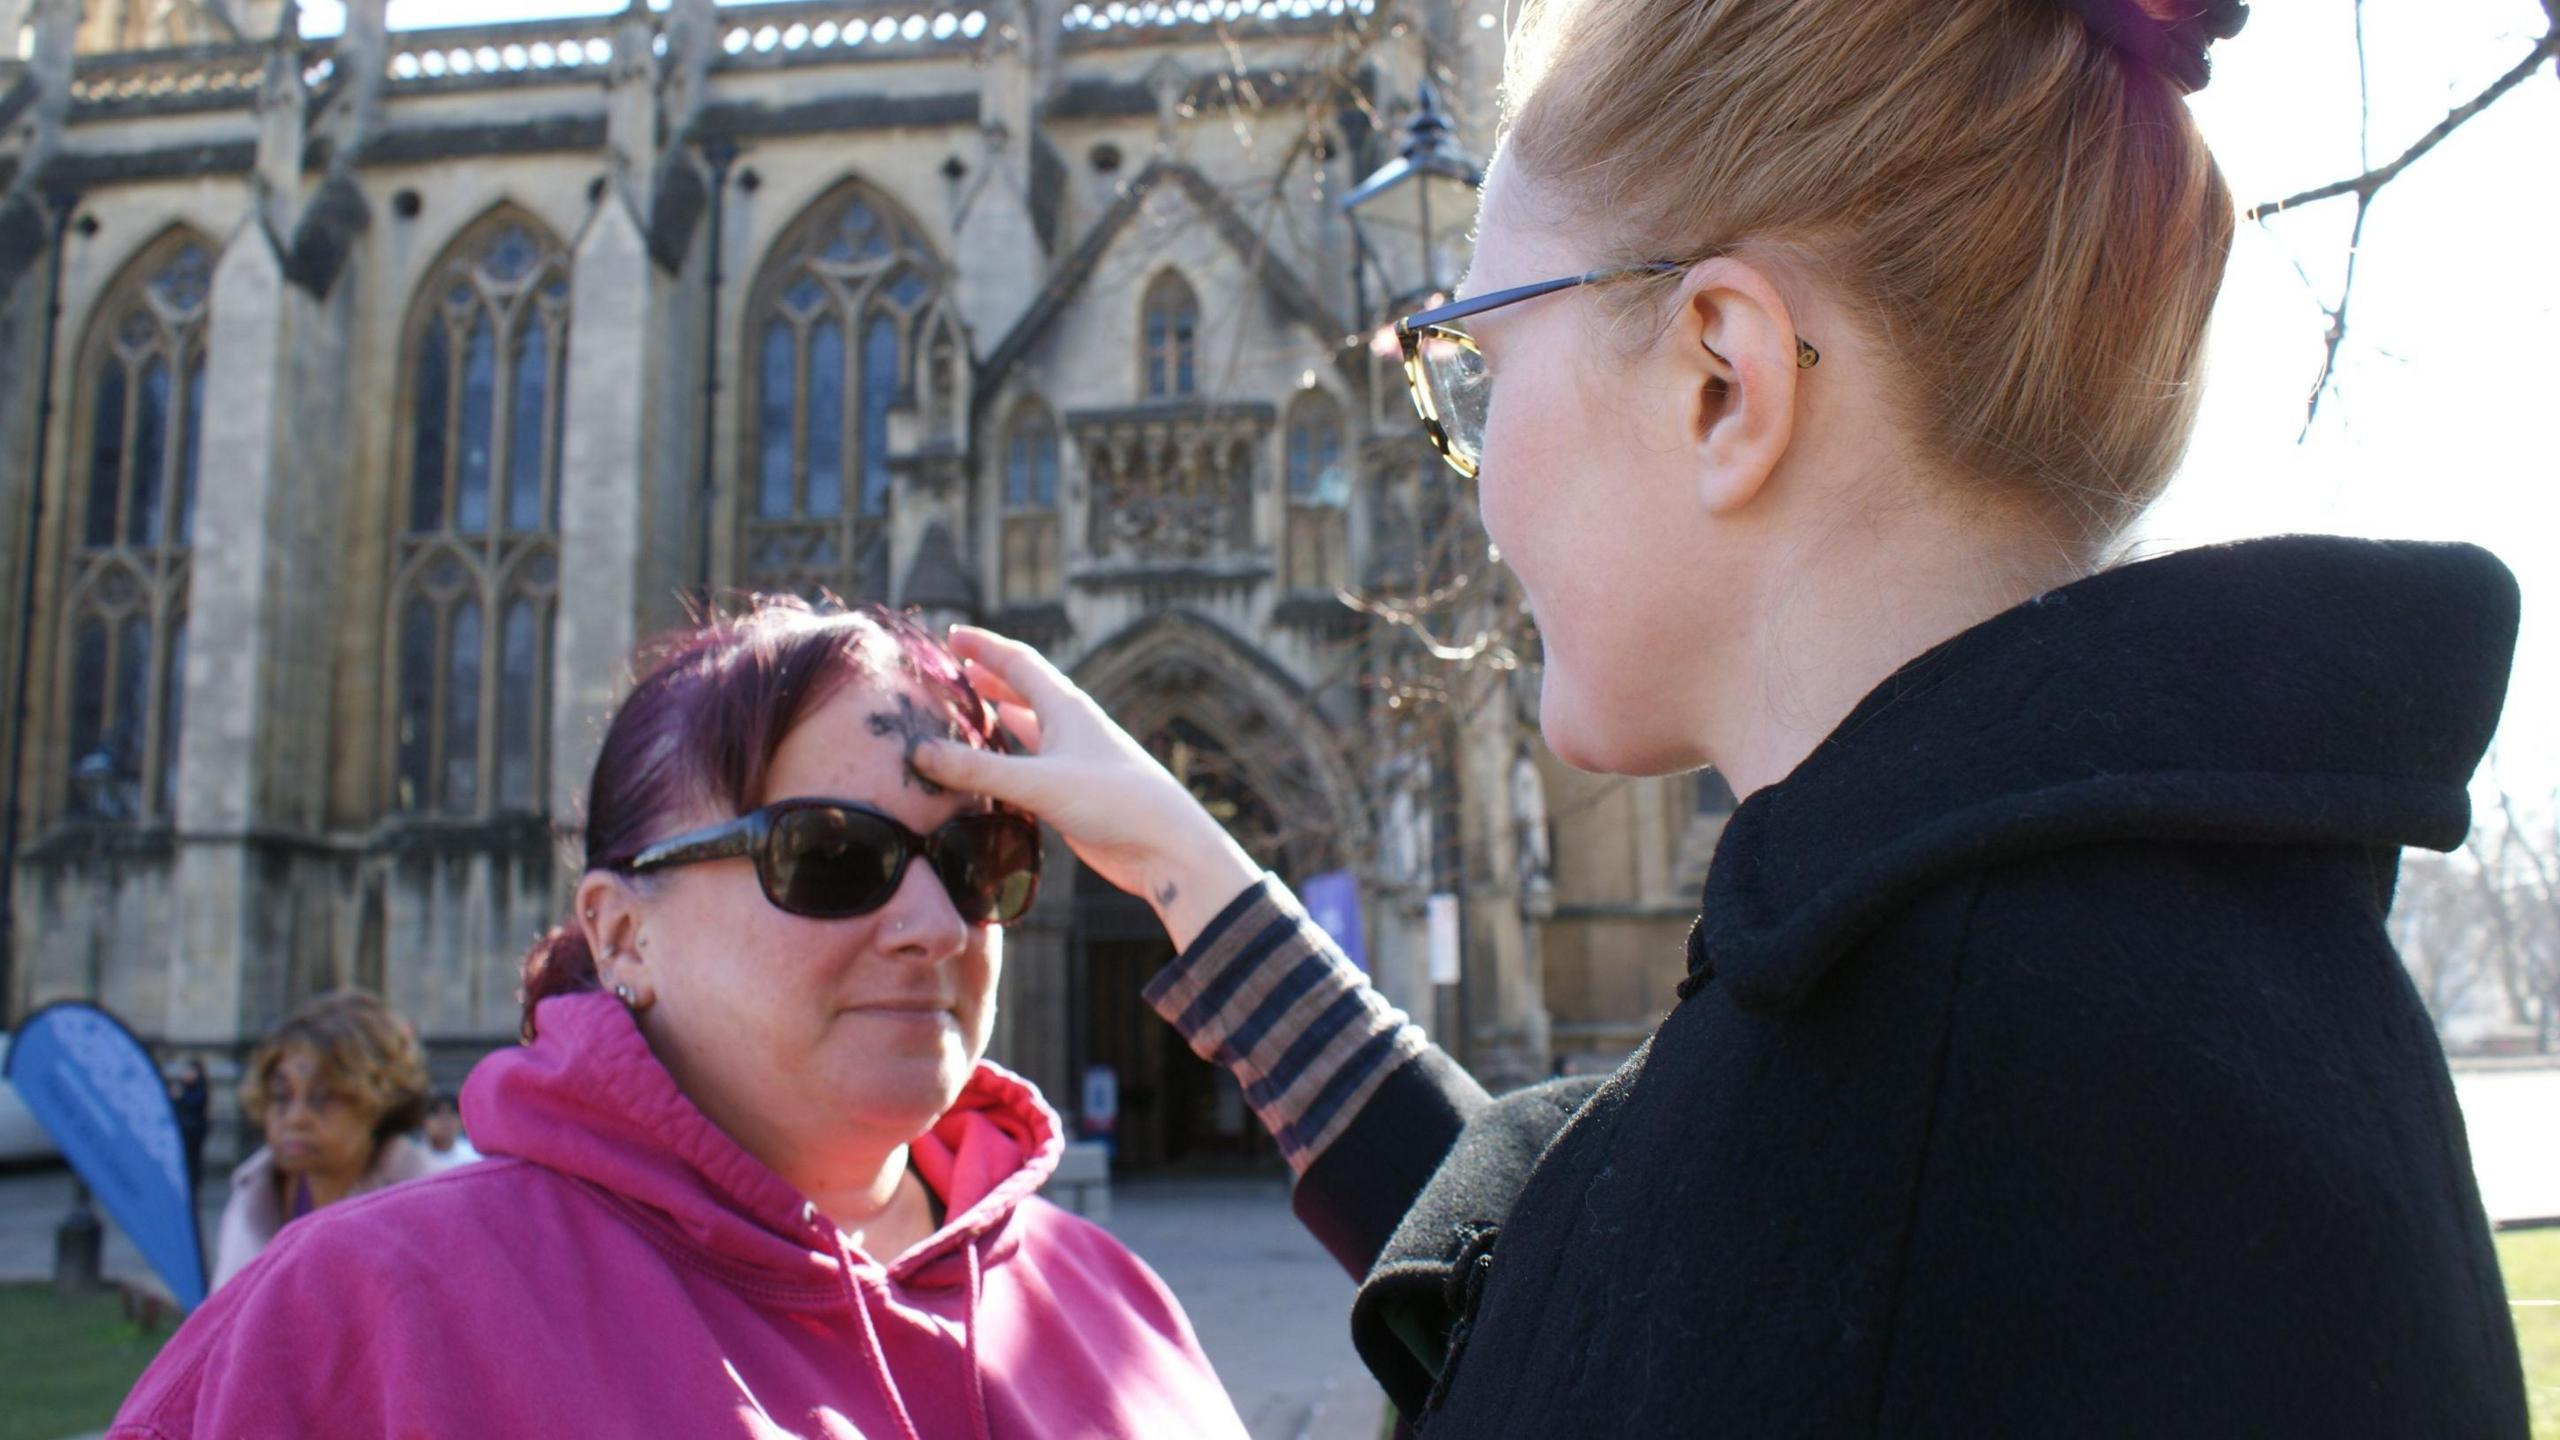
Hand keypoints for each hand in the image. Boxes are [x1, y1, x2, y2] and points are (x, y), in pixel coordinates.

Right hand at [912, 626, 1261, 949]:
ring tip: (964, 710)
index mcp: (1066, 707)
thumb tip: (918, 753)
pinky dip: (1007, 757)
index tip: (950, 635)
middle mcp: (1070, 726)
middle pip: (1023, 689)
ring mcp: (1073, 760)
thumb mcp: (1039, 783)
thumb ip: (978, 770)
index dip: (983, 646)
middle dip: (987, 677)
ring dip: (998, 715)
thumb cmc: (1115, 802)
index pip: (1018, 662)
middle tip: (950, 672)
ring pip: (1028, 726)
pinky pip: (1031, 764)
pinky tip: (992, 766)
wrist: (1167, 847)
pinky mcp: (1073, 793)